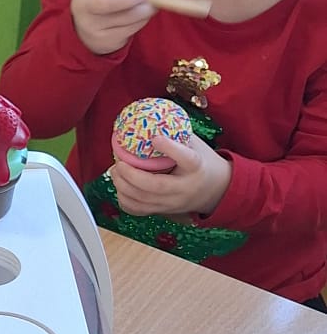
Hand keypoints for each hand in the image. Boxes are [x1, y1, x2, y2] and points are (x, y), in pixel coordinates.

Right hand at [70, 0, 153, 55]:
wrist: (91, 28)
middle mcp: (83, 8)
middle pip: (107, 2)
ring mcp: (91, 27)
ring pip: (125, 17)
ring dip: (144, 11)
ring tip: (149, 6)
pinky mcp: (103, 41)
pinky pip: (129, 30)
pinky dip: (141, 22)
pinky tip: (141, 18)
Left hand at [111, 135, 231, 217]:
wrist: (217, 191)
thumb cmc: (203, 164)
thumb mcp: (196, 146)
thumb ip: (177, 137)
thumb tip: (150, 122)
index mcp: (197, 167)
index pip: (187, 158)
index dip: (170, 148)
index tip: (155, 138)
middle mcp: (185, 188)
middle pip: (156, 186)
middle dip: (131, 175)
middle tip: (119, 163)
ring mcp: (174, 203)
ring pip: (144, 201)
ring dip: (123, 187)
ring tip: (115, 172)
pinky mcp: (165, 211)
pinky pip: (140, 211)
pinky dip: (125, 200)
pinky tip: (120, 187)